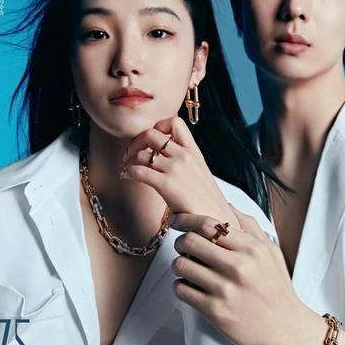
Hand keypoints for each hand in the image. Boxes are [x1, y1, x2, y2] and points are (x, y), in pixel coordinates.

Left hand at [121, 117, 238, 226]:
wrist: (217, 223)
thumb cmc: (207, 205)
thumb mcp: (200, 176)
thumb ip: (186, 164)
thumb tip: (167, 162)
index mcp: (194, 152)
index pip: (174, 122)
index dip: (157, 127)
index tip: (151, 142)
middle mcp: (185, 156)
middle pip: (151, 133)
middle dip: (137, 142)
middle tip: (132, 155)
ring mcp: (176, 169)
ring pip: (141, 152)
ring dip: (129, 159)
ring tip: (127, 168)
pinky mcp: (167, 184)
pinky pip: (138, 170)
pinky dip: (127, 172)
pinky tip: (126, 177)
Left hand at [170, 206, 310, 344]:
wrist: (286, 329)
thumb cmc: (277, 289)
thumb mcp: (271, 253)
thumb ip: (250, 227)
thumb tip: (227, 205)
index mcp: (252, 249)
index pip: (208, 224)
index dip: (186, 220)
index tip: (177, 221)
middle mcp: (238, 267)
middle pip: (189, 242)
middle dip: (180, 242)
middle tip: (182, 247)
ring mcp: (225, 290)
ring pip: (181, 265)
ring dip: (178, 265)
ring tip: (186, 268)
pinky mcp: (214, 312)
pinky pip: (181, 290)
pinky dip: (180, 286)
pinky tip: (189, 287)